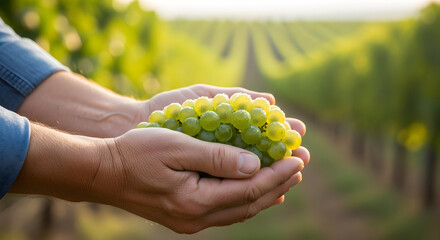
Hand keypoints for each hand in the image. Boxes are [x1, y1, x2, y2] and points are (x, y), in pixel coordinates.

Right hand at [89, 120, 308, 233]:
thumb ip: (216, 157)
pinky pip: (226, 209)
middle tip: (302, 163)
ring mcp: (191, 221)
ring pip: (240, 209)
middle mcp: (197, 218)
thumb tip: (255, 165)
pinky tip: (257, 189)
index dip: (278, 172)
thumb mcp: (176, 147)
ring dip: (267, 192)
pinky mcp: (186, 217)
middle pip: (250, 203)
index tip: (300, 156)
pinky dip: (247, 198)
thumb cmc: (136, 153)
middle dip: (280, 182)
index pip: (250, 189)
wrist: (103, 173)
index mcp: (196, 201)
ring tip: (288, 176)